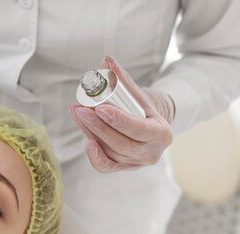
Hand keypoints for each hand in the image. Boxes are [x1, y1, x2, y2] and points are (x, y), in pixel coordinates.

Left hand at [69, 56, 175, 172]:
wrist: (151, 129)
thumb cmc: (143, 110)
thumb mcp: (139, 96)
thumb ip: (123, 80)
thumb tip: (106, 59)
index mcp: (161, 134)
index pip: (138, 128)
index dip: (118, 119)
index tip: (99, 107)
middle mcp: (150, 153)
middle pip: (120, 142)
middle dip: (97, 126)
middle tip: (80, 109)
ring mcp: (135, 164)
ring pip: (110, 151)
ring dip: (90, 132)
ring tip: (77, 113)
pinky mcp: (122, 168)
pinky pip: (106, 167)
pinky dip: (94, 157)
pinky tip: (86, 142)